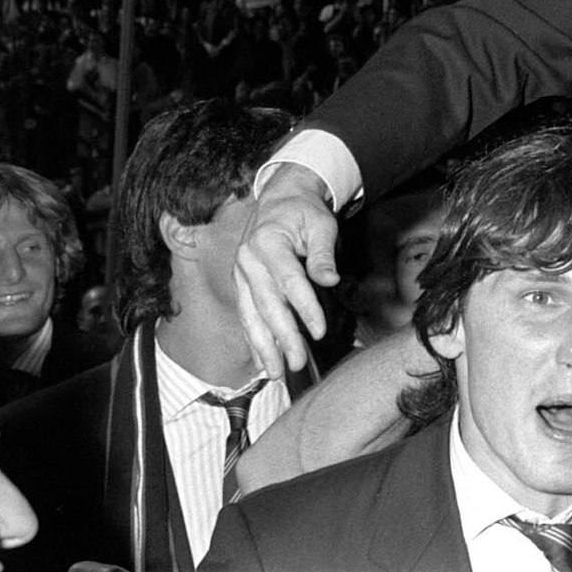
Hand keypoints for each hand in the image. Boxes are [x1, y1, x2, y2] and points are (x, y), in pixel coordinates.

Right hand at [235, 163, 340, 379]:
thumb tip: (329, 280)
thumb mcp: (321, 223)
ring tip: (277, 371)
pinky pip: (246, 315)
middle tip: (297, 361)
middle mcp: (248, 260)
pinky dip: (254, 339)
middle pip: (267, 304)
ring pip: (251, 315)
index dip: (305, 308)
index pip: (289, 281)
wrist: (278, 200)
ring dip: (263, 346)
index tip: (319, 331)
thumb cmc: (303, 212)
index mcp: (268, 242)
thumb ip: (323, 253)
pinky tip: (263, 360)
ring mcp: (241, 274)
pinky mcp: (241, 285)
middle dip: (282, 336)